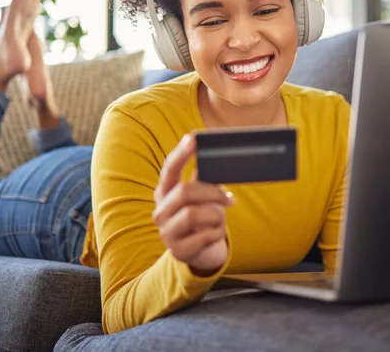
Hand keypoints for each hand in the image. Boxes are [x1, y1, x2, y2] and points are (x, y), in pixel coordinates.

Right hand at [152, 134, 234, 275]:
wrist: (203, 252)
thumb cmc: (203, 217)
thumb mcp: (202, 196)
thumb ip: (204, 179)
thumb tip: (214, 158)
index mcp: (165, 192)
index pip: (170, 169)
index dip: (181, 153)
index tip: (193, 138)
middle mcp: (160, 211)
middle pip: (185, 191)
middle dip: (212, 193)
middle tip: (229, 198)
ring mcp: (166, 232)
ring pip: (193, 214)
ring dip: (214, 215)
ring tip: (219, 219)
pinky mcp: (178, 251)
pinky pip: (204, 236)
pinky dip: (216, 233)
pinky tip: (215, 234)